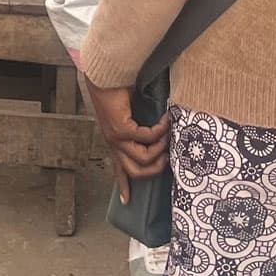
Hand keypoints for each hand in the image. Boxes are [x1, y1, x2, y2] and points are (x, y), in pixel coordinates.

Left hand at [85, 80, 171, 200]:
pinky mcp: (120, 128)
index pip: (119, 169)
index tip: (126, 202)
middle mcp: (113, 143)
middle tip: (168, 157)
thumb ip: (141, 127)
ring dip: (160, 148)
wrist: (106, 73)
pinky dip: (160, 130)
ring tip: (169, 136)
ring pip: (143, 157)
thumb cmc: (119, 90)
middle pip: (135, 171)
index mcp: (114, 142)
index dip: (124, 186)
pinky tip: (167, 119)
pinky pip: (146, 137)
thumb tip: (164, 134)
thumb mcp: (131, 114)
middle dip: (155, 168)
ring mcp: (115, 137)